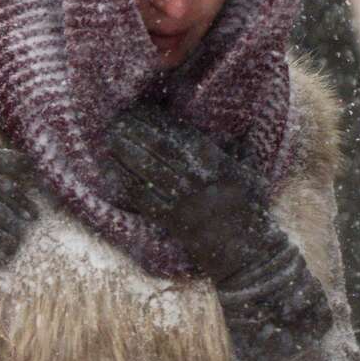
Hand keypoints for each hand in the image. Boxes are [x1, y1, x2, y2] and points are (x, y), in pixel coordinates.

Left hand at [106, 105, 282, 286]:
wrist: (246, 252)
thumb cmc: (250, 210)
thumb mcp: (250, 173)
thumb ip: (235, 150)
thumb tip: (221, 131)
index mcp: (216, 162)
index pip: (181, 134)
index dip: (159, 120)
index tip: (142, 108)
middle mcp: (196, 177)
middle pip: (159, 148)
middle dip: (136, 130)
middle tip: (117, 118)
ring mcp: (181, 199)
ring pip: (146, 169)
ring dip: (125, 151)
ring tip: (109, 136)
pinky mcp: (169, 219)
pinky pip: (141, 197)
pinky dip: (123, 181)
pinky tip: (109, 168)